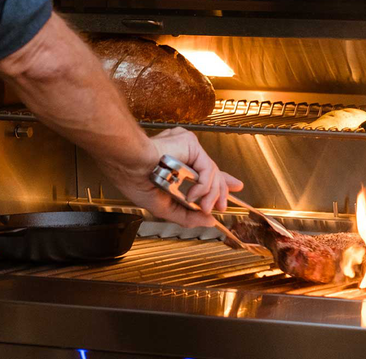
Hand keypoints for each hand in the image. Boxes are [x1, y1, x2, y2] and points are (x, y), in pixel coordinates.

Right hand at [96, 127, 242, 227]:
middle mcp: (183, 155)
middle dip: (221, 191)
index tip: (235, 187)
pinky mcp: (190, 143)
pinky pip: (208, 168)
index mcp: (175, 167)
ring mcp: (187, 149)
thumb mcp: (165, 208)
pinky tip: (193, 195)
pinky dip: (204, 185)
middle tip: (222, 207)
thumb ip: (187, 216)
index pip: (204, 173)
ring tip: (202, 207)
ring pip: (212, 173)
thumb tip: (209, 221)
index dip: (220, 183)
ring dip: (211, 195)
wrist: (129, 167)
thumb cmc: (136, 182)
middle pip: (213, 172)